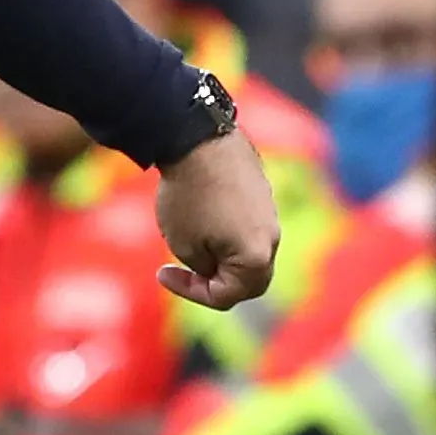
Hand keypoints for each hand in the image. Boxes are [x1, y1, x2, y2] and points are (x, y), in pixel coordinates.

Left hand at [151, 131, 280, 309]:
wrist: (198, 138)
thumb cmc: (189, 196)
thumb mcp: (185, 246)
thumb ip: (204, 269)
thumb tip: (214, 269)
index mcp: (256, 258)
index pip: (226, 296)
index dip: (191, 292)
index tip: (163, 272)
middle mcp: (272, 238)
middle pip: (248, 280)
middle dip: (215, 282)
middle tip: (186, 272)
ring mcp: (270, 214)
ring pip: (248, 252)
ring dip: (219, 256)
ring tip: (189, 240)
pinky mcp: (262, 194)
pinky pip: (247, 226)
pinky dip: (225, 232)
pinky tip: (200, 216)